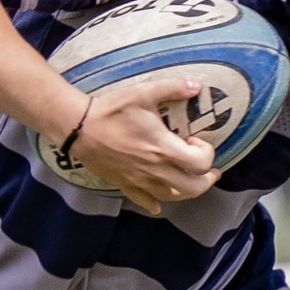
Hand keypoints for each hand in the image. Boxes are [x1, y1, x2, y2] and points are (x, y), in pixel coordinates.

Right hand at [66, 71, 220, 214]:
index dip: (207, 153)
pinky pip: (144, 201)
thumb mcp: (144, 92)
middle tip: (209, 169)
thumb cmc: (112, 110)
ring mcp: (140, 180)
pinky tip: (159, 204)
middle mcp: (155, 170)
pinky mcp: (125, 184)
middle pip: (193, 188)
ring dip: (187, 191)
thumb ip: (173, 87)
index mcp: (163, 148)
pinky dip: (156, 204)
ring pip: (173, 197)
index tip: (195, 140)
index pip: (201, 164)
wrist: (79, 128)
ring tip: (189, 180)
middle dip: (206, 180)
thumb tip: (197, 85)